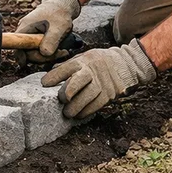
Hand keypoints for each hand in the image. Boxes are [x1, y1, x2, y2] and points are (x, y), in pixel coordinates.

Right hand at [15, 0, 80, 63]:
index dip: (21, 57)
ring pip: (35, 53)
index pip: (17, 47)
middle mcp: (25, 33)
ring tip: (63, 51)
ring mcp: (30, 37)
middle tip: (61, 53)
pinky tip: (60, 50)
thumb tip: (45, 53)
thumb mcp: (58, 27)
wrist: (61, 6)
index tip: (27, 64)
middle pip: (28, 53)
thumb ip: (51, 40)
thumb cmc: (59, 14)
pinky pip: (40, 51)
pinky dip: (50, 53)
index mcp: (25, 28)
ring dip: (48, 56)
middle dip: (43, 57)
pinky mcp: (36, 40)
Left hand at [42, 39, 156, 118]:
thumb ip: (68, 66)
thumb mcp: (84, 57)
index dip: (55, 76)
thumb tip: (50, 74)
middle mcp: (93, 70)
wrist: (126, 63)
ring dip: (76, 106)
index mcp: (84, 61)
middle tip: (61, 100)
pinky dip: (87, 111)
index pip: (67, 67)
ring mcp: (103, 82)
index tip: (44, 83)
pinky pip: (97, 104)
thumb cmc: (99, 62)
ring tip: (67, 113)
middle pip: (79, 81)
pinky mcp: (110, 93)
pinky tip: (79, 114)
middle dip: (67, 91)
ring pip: (88, 95)